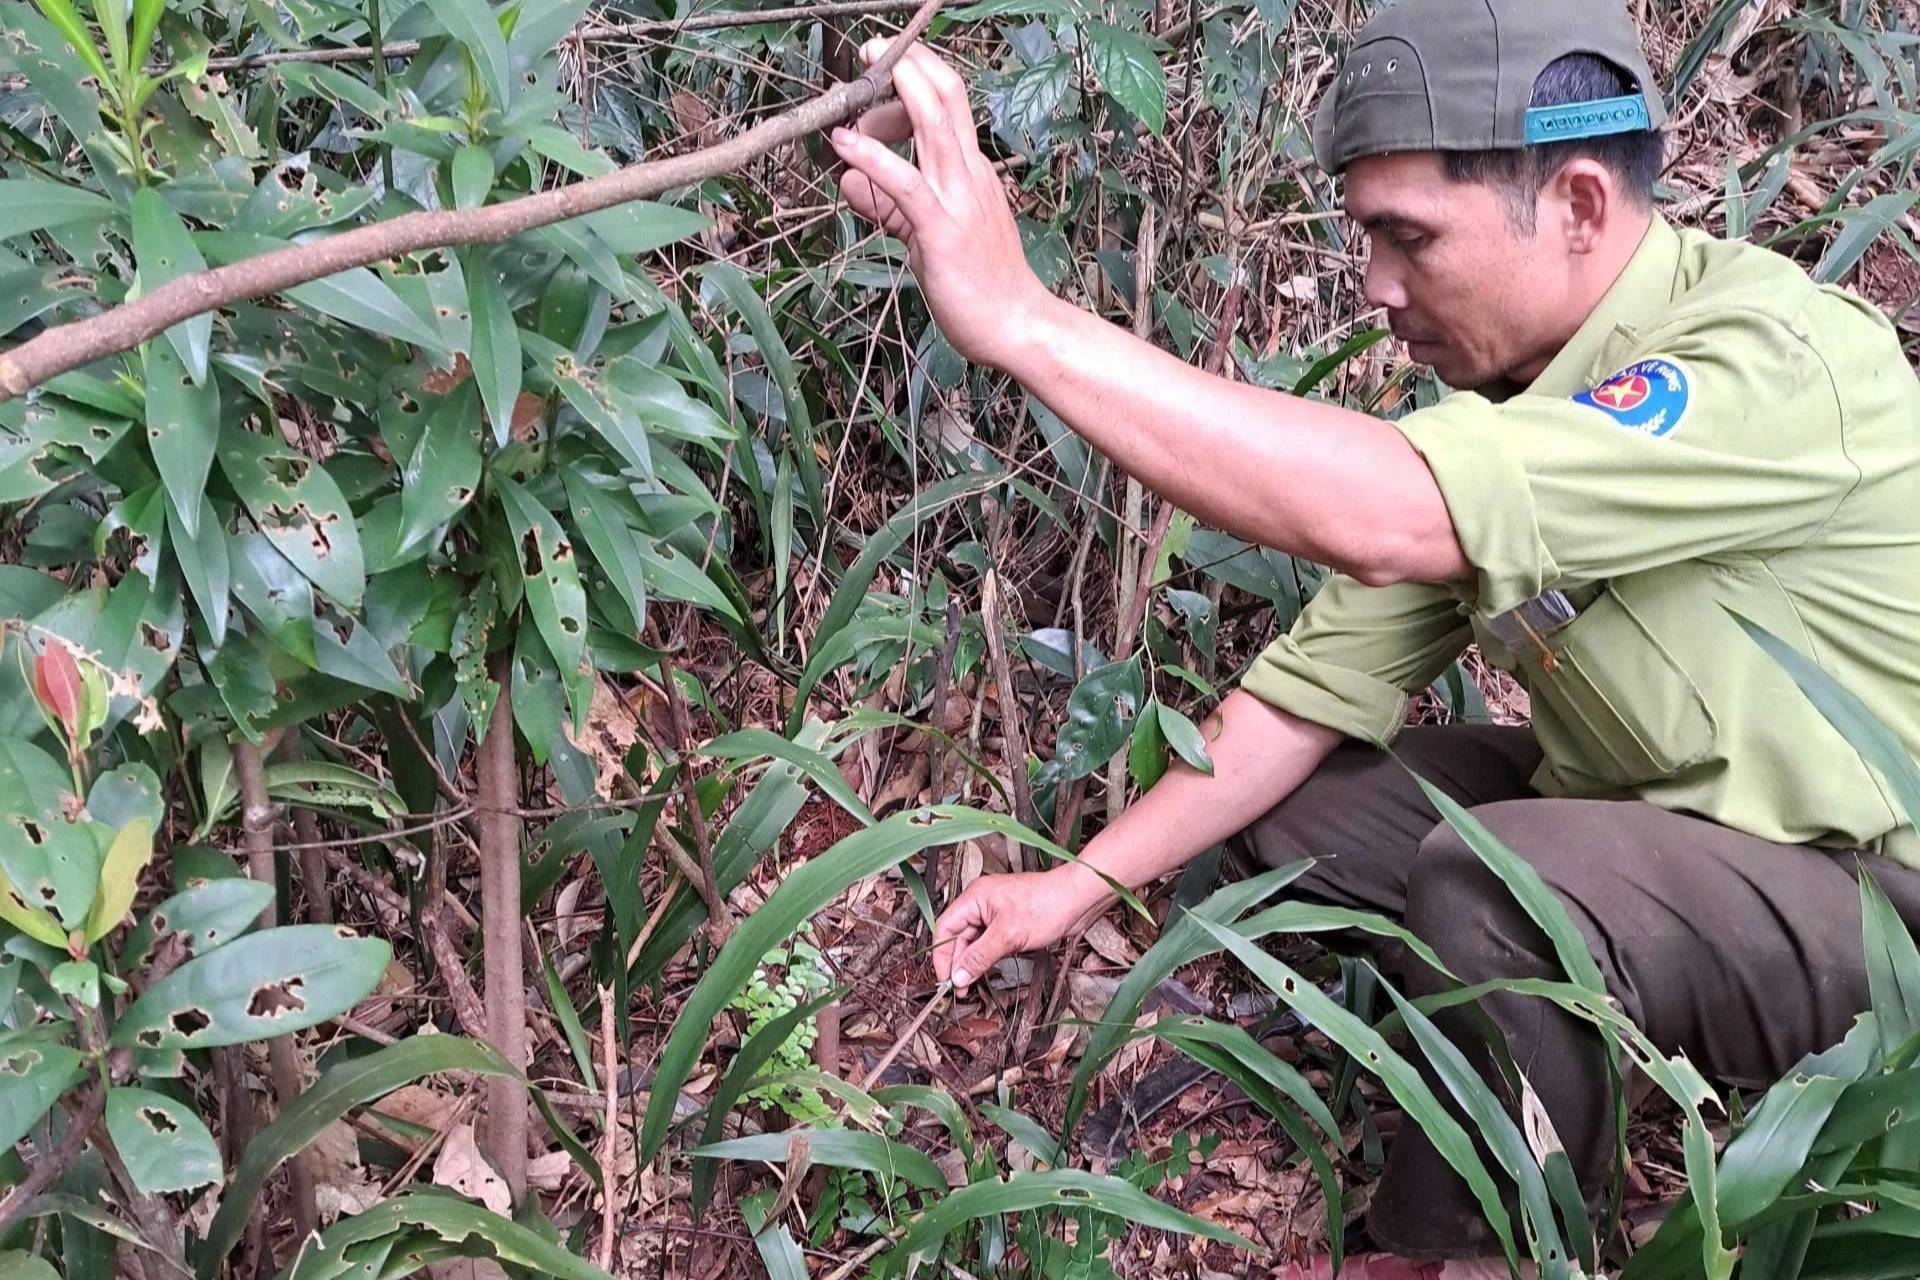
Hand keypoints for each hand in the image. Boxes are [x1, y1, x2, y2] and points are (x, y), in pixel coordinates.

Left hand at [829, 39, 1053, 369]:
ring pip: (932, 123)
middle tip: (873, 48)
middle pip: (945, 97)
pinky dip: (873, 155)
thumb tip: (847, 177)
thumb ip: (888, 204)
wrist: (1016, 325)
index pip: (950, 104)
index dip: (919, 76)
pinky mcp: (942, 229)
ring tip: (863, 70)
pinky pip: (905, 182)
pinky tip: (845, 143)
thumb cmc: (979, 285)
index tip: (887, 67)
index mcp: (971, 172)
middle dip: (908, 62)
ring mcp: (958, 199)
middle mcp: (968, 174)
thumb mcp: (927, 235)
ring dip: (896, 88)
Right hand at [931, 866, 1111, 992]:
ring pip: (974, 941)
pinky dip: (986, 956)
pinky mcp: (1008, 922)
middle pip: (958, 936)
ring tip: (973, 982)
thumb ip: (980, 956)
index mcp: (975, 897)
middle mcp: (981, 902)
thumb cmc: (1049, 904)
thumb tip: (959, 975)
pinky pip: (988, 942)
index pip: (945, 927)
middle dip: (958, 962)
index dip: (942, 955)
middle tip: (961, 987)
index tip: (946, 978)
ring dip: (972, 961)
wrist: (1078, 900)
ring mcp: (995, 912)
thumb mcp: (1008, 935)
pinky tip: (987, 969)